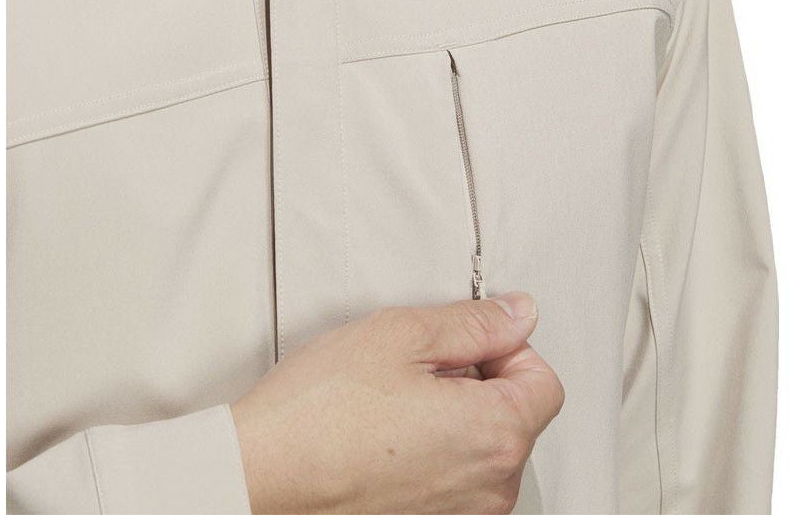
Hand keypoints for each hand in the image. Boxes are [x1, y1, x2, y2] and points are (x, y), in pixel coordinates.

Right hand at [231, 292, 563, 513]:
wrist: (258, 476)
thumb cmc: (319, 410)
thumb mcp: (402, 334)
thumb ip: (475, 323)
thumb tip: (519, 314)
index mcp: (494, 435)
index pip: (545, 382)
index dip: (507, 350)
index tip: (466, 343)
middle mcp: (488, 490)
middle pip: (515, 417)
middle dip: (478, 382)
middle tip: (417, 368)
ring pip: (483, 449)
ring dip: (453, 418)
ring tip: (392, 402)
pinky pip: (453, 480)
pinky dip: (432, 453)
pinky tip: (384, 436)